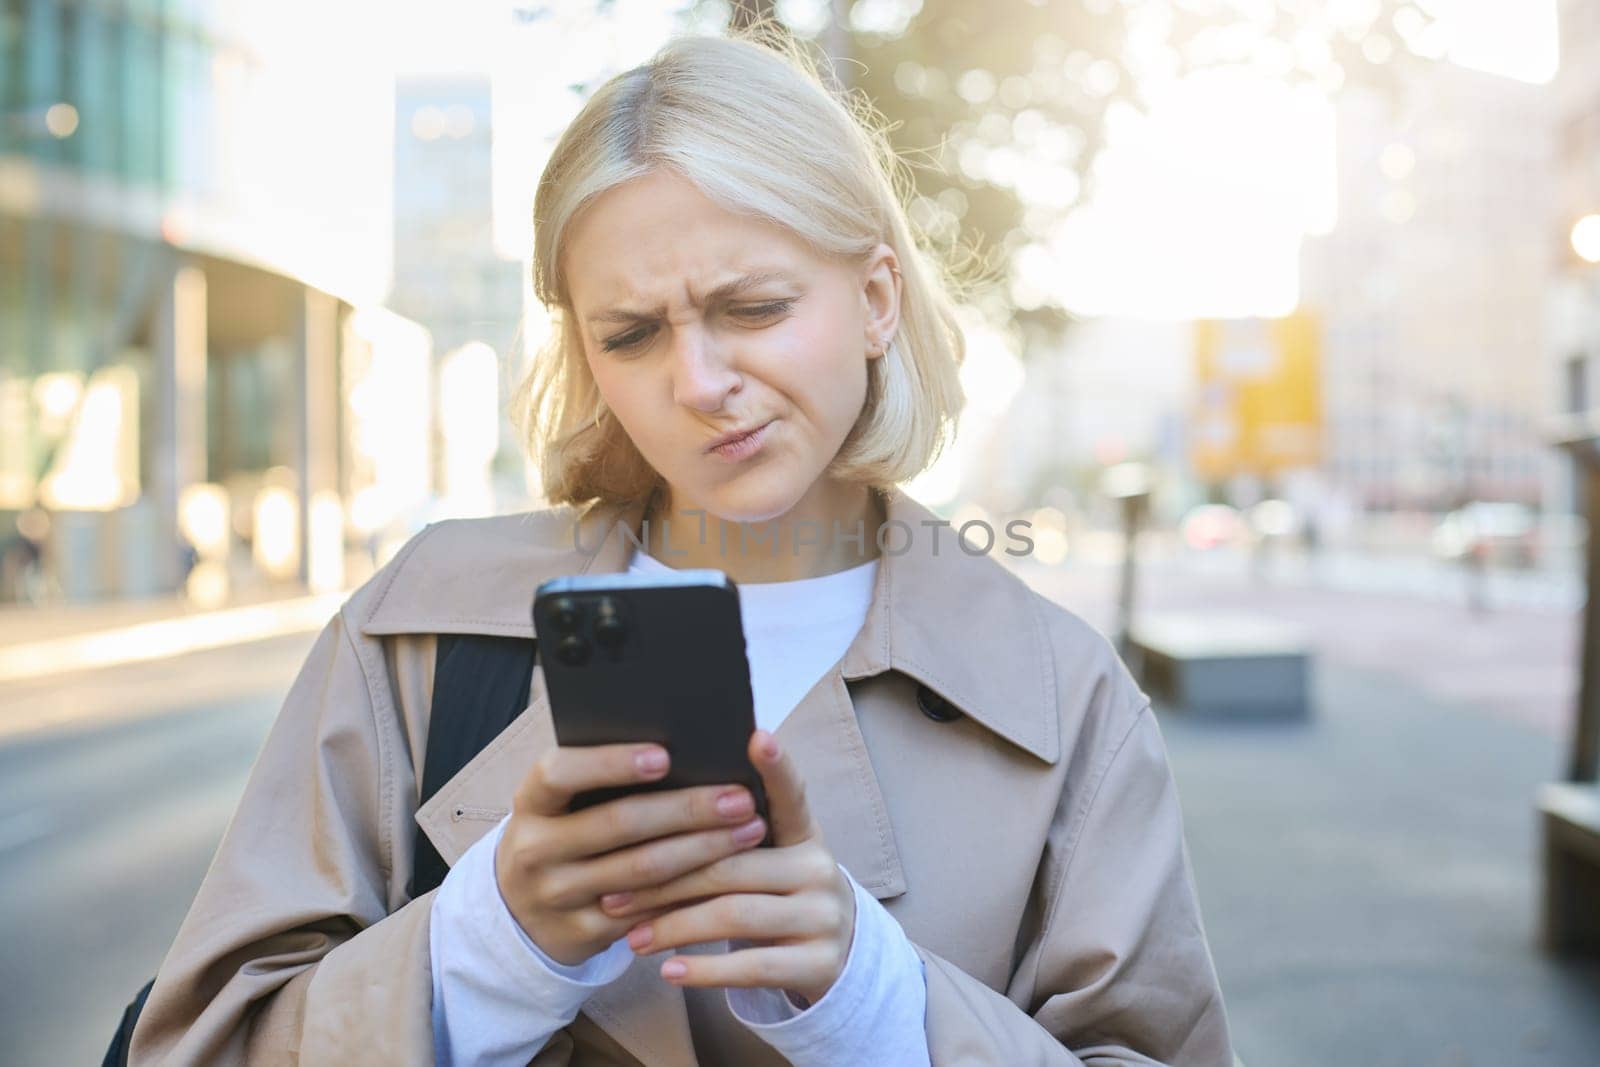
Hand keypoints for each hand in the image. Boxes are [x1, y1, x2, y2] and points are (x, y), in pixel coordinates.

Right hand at [495, 741, 768, 965]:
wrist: (522, 909)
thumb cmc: (564, 832)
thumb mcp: (564, 804)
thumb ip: (604, 779)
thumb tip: (687, 749)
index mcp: (531, 801)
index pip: (560, 773)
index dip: (610, 763)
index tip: (665, 755)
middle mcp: (535, 849)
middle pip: (618, 824)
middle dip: (687, 809)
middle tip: (739, 798)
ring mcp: (555, 896)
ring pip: (642, 872)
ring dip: (703, 850)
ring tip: (750, 830)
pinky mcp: (580, 934)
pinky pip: (646, 913)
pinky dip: (691, 893)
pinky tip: (730, 876)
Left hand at [599, 730, 856, 1005]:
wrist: (833, 957)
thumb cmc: (775, 895)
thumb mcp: (768, 859)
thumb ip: (727, 836)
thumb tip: (649, 808)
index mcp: (804, 833)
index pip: (791, 793)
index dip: (776, 766)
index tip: (756, 735)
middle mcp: (820, 868)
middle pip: (733, 863)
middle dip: (666, 879)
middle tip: (613, 890)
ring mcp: (823, 917)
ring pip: (736, 914)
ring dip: (674, 926)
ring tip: (631, 937)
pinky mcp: (820, 964)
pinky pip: (753, 966)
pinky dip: (705, 971)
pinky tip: (669, 971)